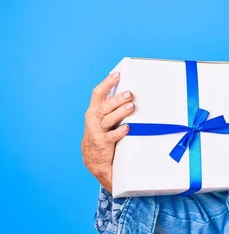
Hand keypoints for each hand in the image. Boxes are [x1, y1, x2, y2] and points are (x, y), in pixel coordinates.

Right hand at [81, 72, 134, 193]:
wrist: (93, 159)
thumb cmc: (102, 133)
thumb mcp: (103, 118)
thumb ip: (110, 106)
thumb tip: (124, 90)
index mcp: (94, 110)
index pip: (98, 93)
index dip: (107, 83)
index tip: (117, 74)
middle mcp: (93, 119)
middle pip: (104, 106)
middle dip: (117, 99)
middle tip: (129, 94)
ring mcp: (97, 131)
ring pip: (108, 119)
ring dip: (120, 112)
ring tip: (131, 107)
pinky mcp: (103, 143)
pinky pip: (111, 136)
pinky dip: (119, 131)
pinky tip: (127, 128)